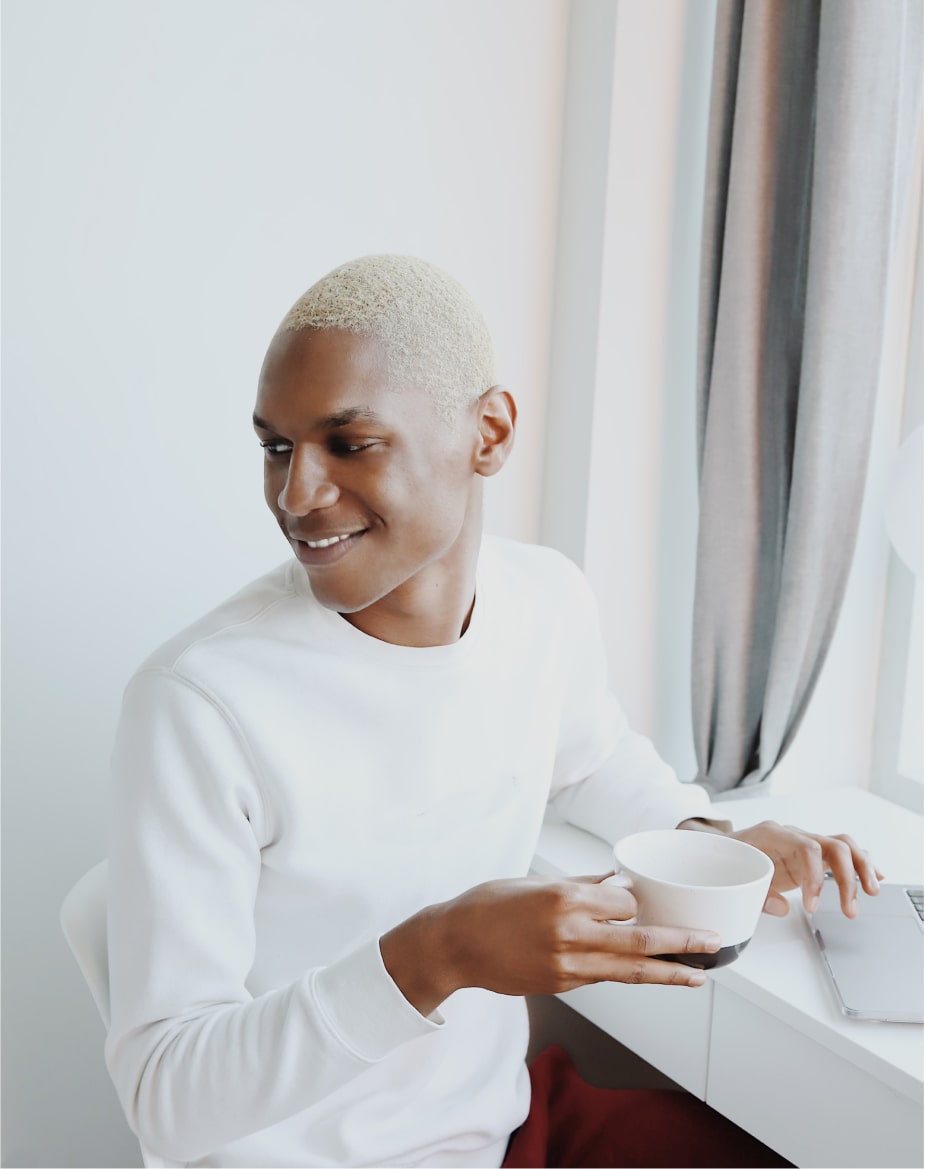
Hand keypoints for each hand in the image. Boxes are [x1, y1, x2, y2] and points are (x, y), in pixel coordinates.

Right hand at [380, 874, 720, 1016]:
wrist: (454, 944)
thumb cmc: (489, 904)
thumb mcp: (535, 882)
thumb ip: (582, 886)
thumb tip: (619, 885)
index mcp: (564, 898)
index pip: (624, 903)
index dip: (638, 903)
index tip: (646, 901)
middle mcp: (570, 933)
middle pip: (640, 942)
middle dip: (682, 944)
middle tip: (713, 944)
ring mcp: (566, 965)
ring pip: (629, 971)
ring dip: (668, 973)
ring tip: (698, 976)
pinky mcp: (560, 985)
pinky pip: (602, 978)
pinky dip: (626, 974)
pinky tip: (647, 974)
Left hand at [729, 820, 883, 917]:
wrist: (720, 848)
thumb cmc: (727, 860)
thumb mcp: (734, 877)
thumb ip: (757, 893)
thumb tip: (782, 908)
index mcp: (772, 834)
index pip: (807, 847)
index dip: (815, 878)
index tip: (812, 907)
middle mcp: (793, 835)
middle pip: (833, 845)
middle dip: (847, 877)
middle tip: (849, 909)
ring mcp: (804, 842)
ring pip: (843, 846)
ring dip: (861, 869)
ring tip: (872, 892)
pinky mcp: (811, 854)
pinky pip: (841, 854)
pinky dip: (860, 865)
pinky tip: (874, 878)